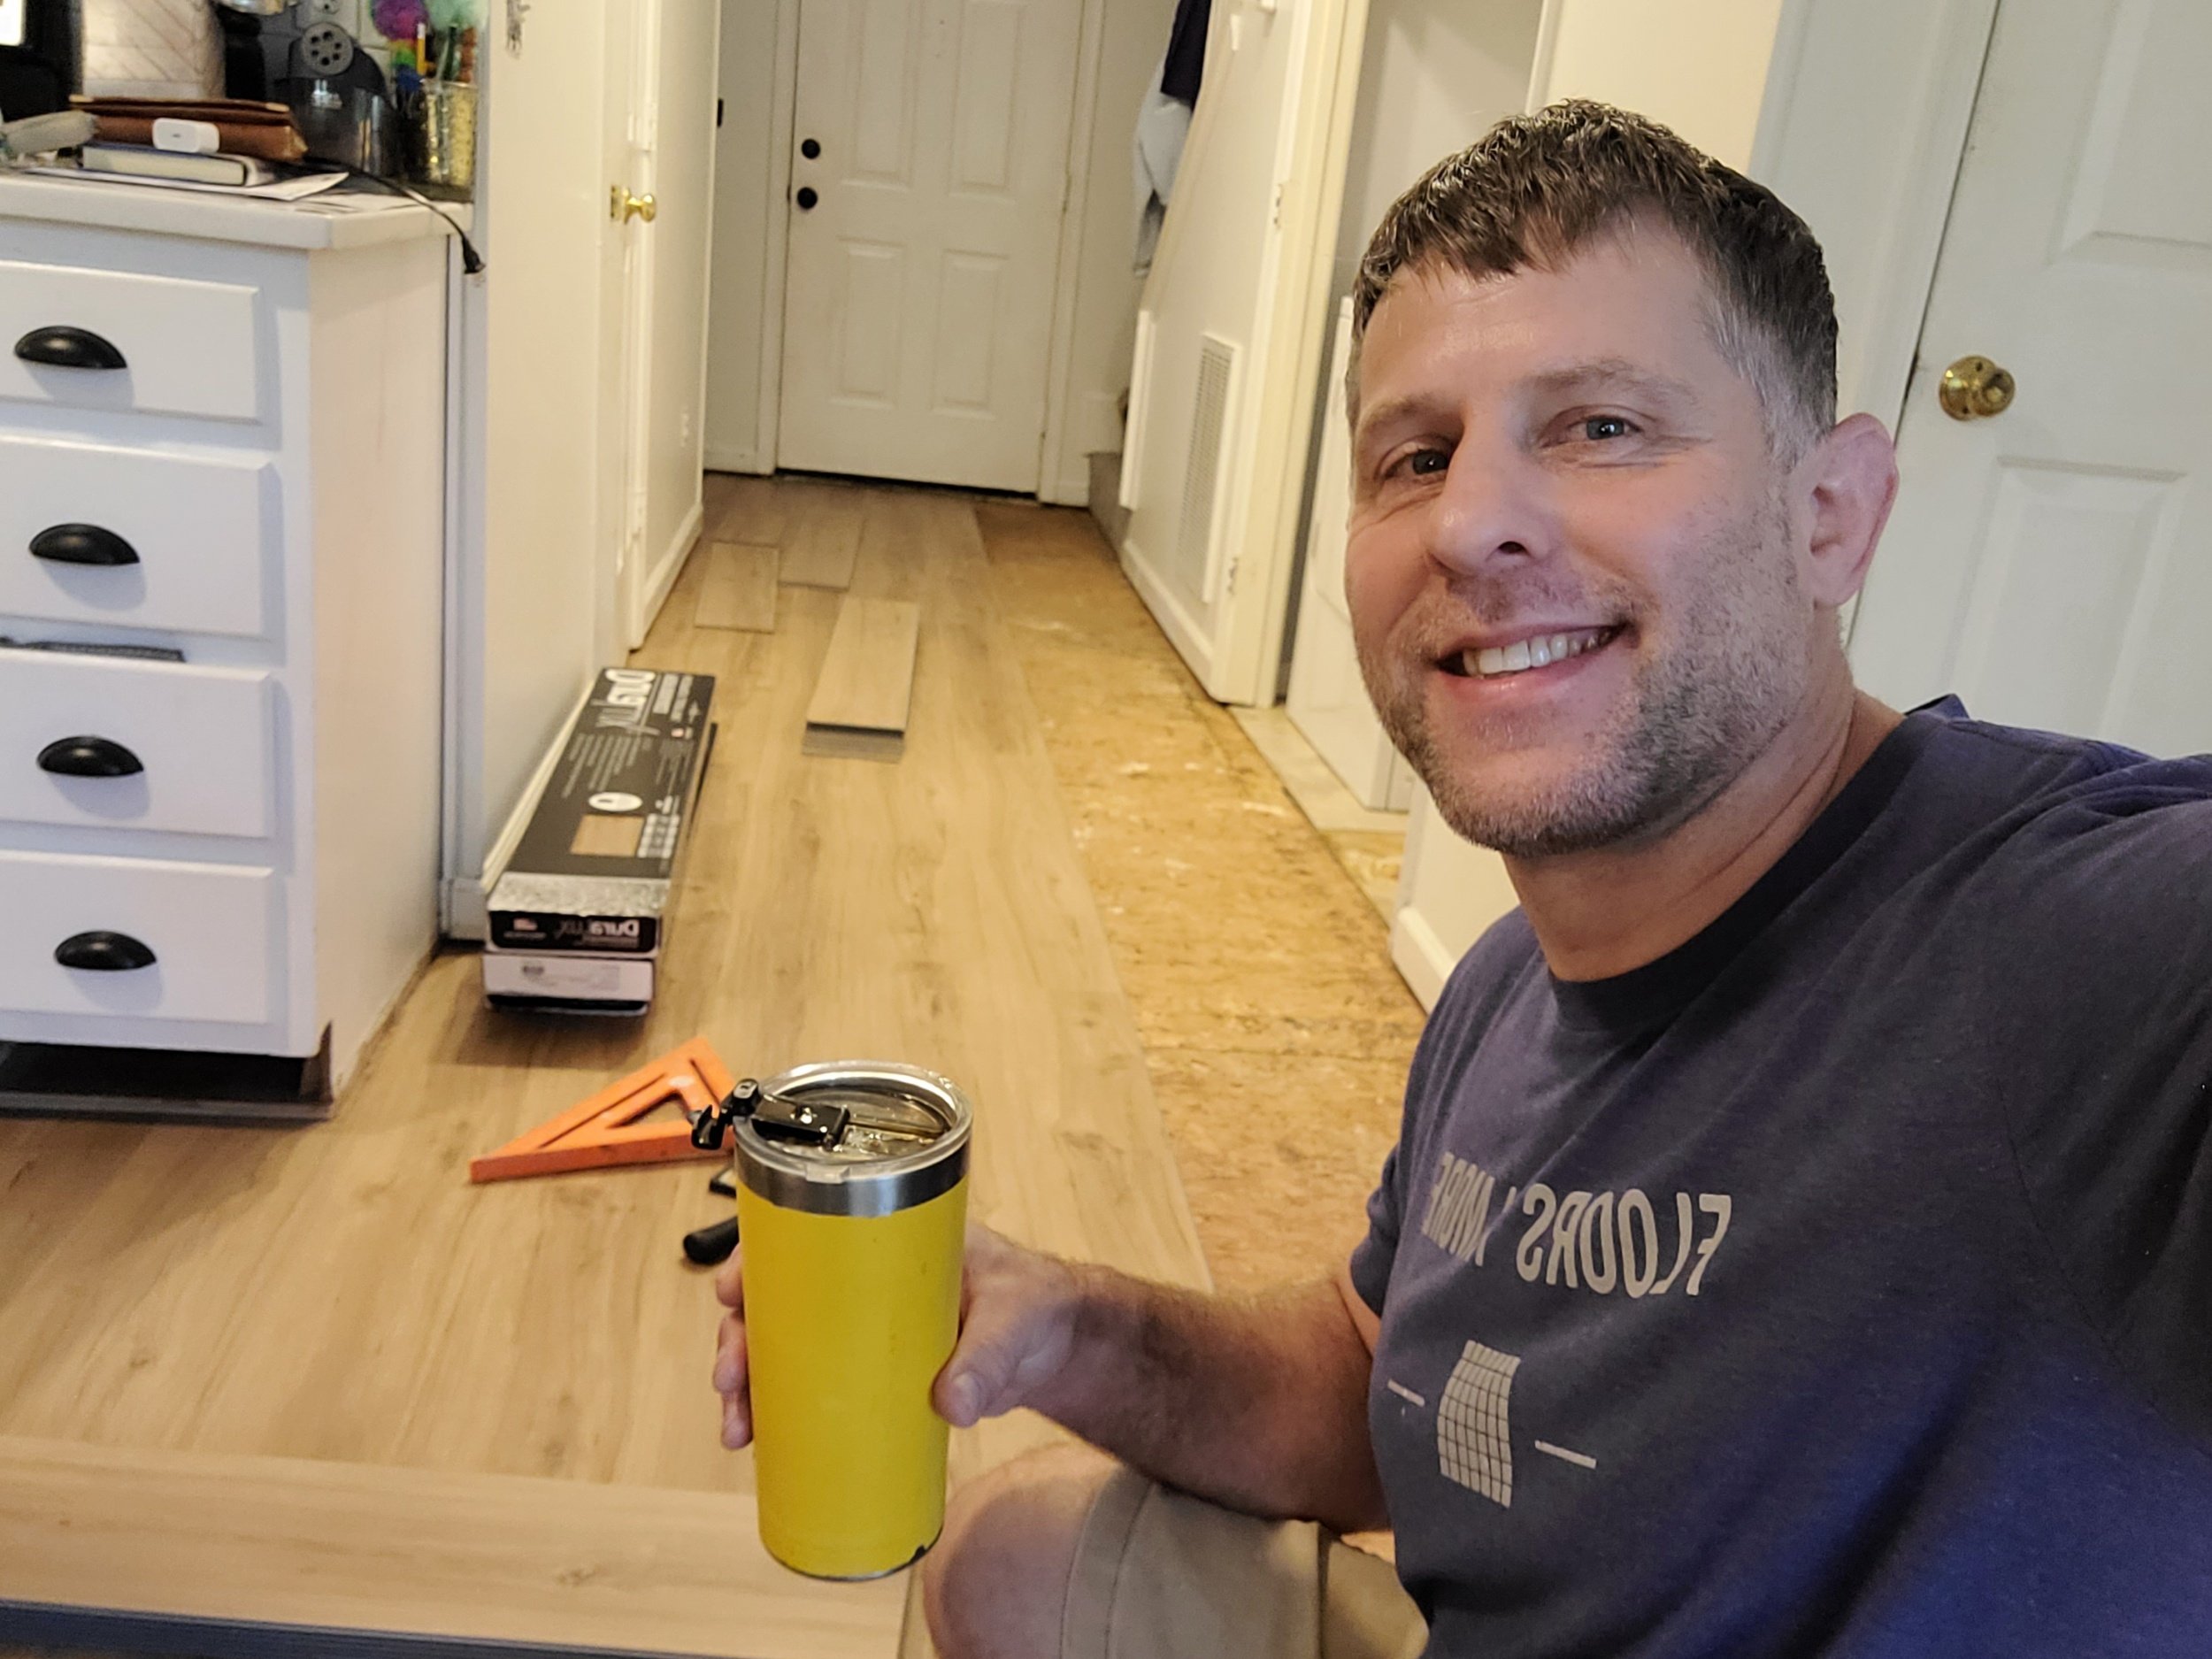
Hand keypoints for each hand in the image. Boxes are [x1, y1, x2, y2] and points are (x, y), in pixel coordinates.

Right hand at [711, 1223, 1082, 1448]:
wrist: (1060, 1346)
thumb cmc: (1037, 1304)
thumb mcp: (1017, 1318)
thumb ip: (990, 1358)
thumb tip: (952, 1403)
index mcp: (889, 1243)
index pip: (806, 1234)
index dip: (757, 1258)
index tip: (732, 1289)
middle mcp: (863, 1283)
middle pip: (779, 1298)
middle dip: (740, 1337)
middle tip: (730, 1378)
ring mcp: (862, 1331)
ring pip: (784, 1347)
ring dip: (750, 1383)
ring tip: (738, 1429)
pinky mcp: (872, 1375)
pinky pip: (811, 1386)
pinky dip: (780, 1411)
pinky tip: (758, 1441)